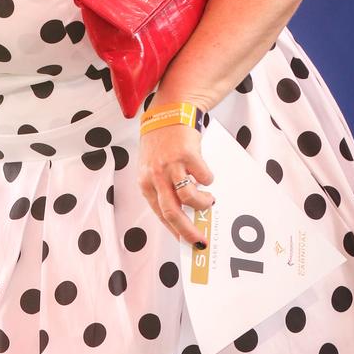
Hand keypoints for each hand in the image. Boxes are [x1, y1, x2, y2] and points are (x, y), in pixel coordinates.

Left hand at [136, 123, 214, 245]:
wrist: (169, 111)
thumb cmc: (161, 141)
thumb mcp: (152, 166)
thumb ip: (162, 187)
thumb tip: (181, 213)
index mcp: (145, 181)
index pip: (160, 214)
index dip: (175, 231)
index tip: (187, 242)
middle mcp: (155, 175)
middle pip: (173, 213)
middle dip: (189, 231)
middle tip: (202, 240)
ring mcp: (171, 165)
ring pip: (190, 198)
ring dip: (203, 203)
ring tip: (208, 200)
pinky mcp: (187, 155)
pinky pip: (205, 178)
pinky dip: (208, 179)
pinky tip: (205, 174)